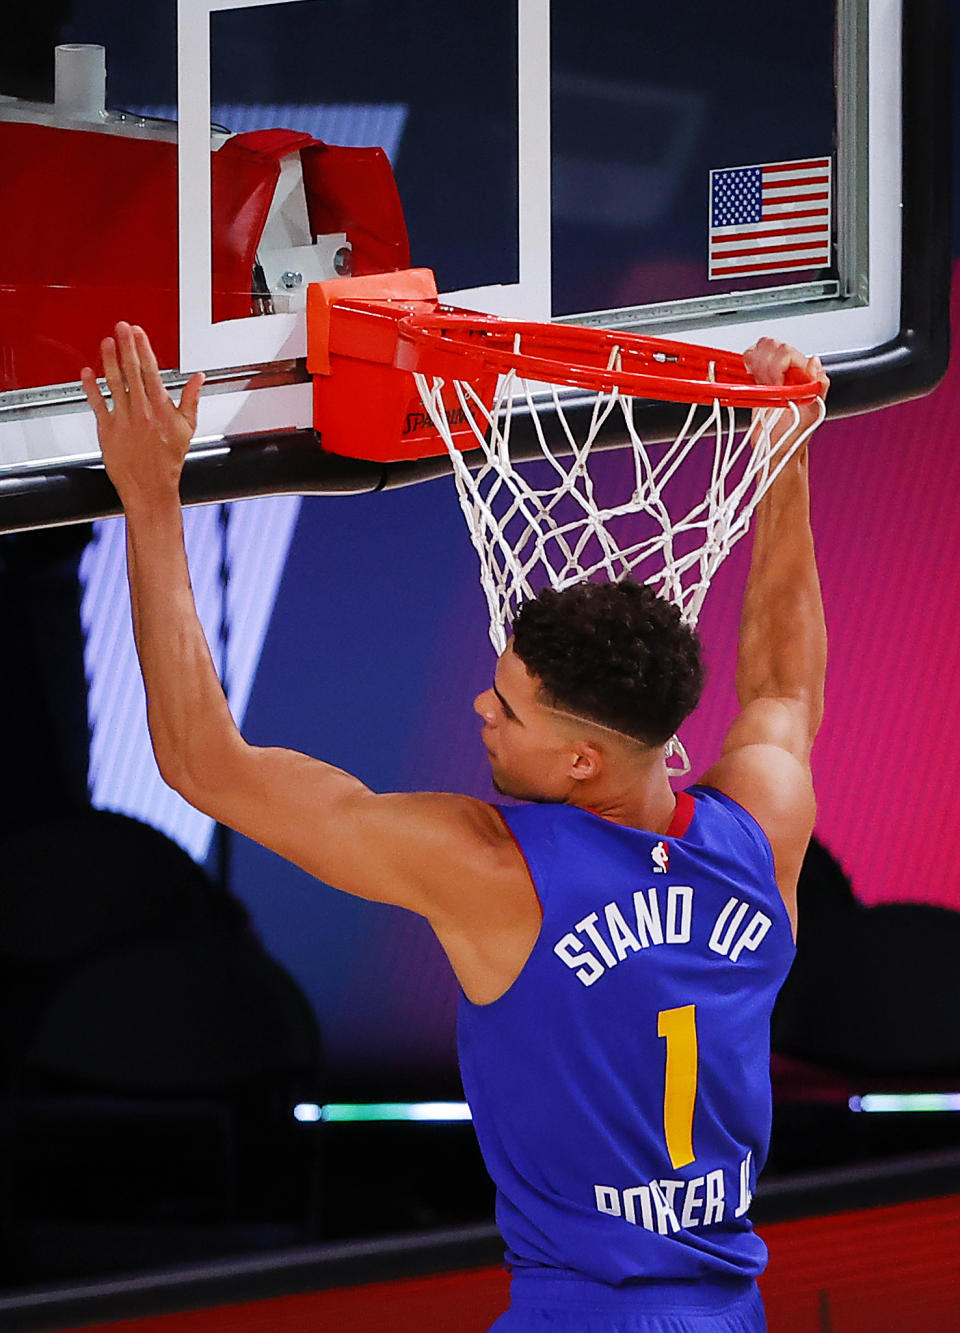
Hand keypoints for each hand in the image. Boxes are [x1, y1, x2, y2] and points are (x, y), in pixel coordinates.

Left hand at [81, 322, 204, 504]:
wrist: (151, 488)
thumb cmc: (168, 462)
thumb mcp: (188, 430)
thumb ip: (192, 400)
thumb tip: (198, 380)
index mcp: (162, 409)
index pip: (152, 371)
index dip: (144, 349)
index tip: (139, 333)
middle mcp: (142, 412)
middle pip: (132, 371)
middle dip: (126, 346)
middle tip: (121, 327)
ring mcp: (123, 420)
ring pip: (114, 383)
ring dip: (109, 361)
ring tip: (106, 343)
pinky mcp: (107, 431)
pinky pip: (97, 404)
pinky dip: (91, 387)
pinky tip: (87, 373)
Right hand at [743, 337, 829, 433]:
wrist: (778, 451)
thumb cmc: (796, 436)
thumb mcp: (813, 413)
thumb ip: (819, 384)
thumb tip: (814, 360)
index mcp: (805, 373)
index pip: (787, 351)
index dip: (777, 366)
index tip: (775, 386)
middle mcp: (789, 370)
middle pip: (772, 345)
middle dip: (765, 364)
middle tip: (767, 386)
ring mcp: (772, 374)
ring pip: (759, 349)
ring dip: (754, 363)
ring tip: (759, 383)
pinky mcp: (757, 381)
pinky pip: (749, 362)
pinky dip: (745, 366)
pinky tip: (749, 379)